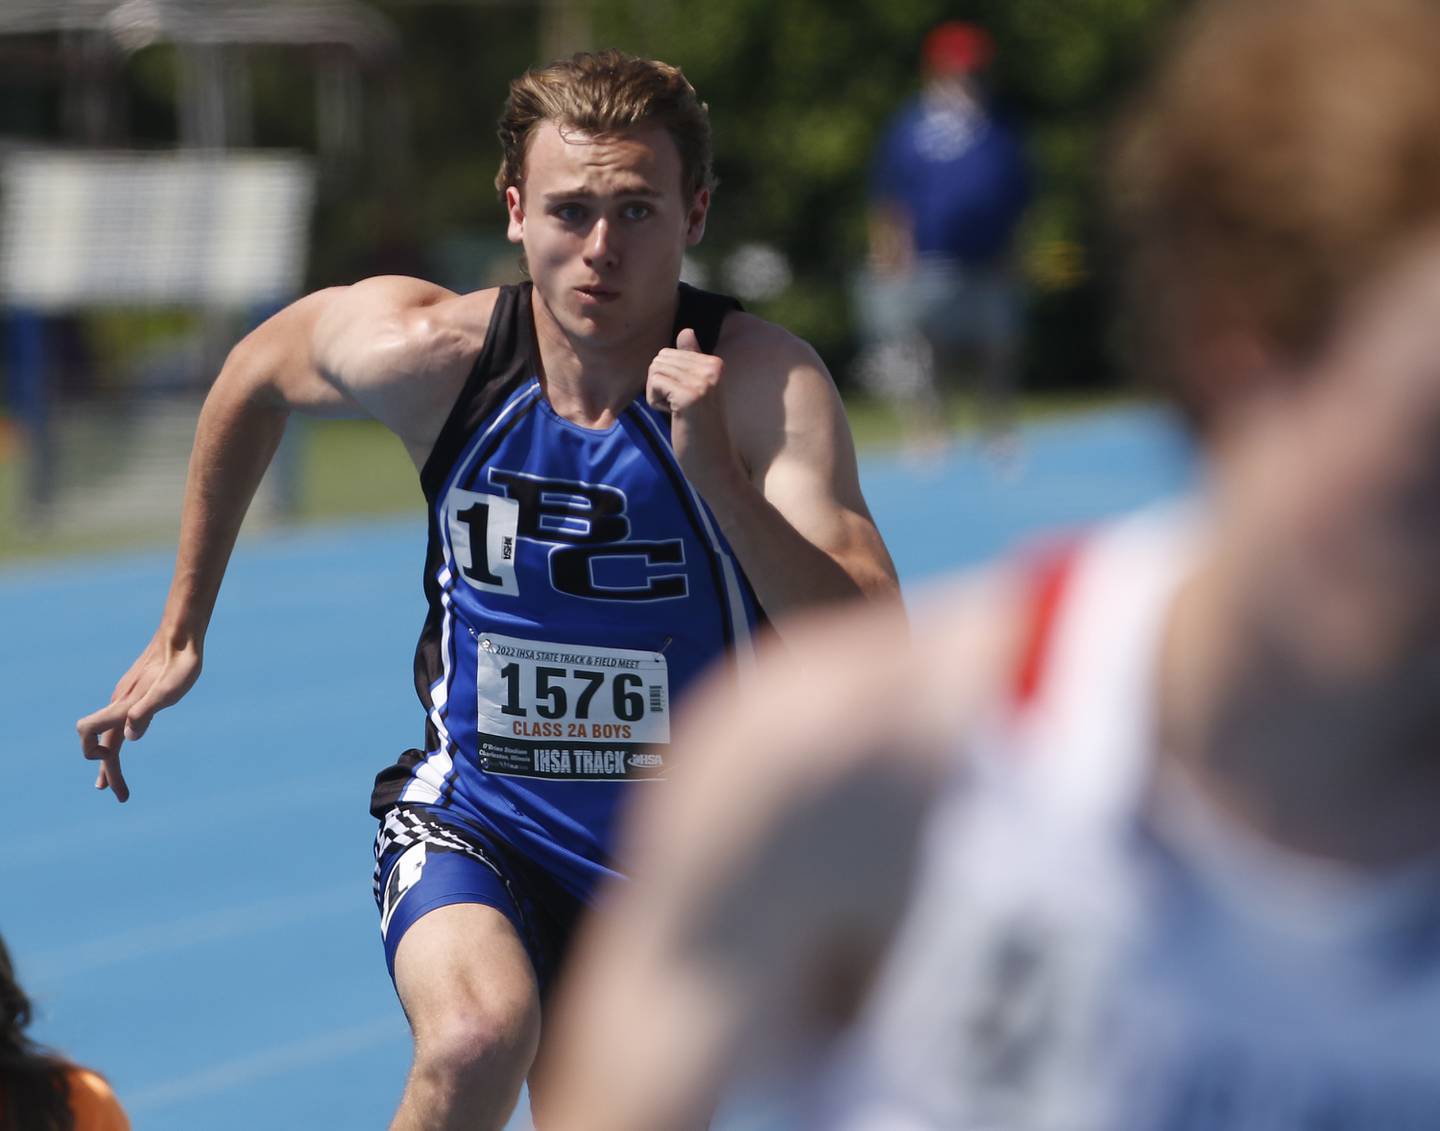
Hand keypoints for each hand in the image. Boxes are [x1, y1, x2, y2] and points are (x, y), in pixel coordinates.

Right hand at [76, 633, 202, 801]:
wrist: (182, 636)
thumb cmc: (180, 664)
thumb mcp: (169, 691)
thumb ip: (147, 712)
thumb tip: (128, 738)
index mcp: (123, 706)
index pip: (91, 735)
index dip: (99, 760)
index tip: (114, 778)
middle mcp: (120, 703)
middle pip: (101, 743)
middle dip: (109, 771)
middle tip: (122, 796)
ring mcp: (127, 698)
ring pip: (110, 732)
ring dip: (109, 758)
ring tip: (114, 780)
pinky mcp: (137, 692)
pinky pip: (120, 721)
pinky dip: (117, 739)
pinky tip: (125, 740)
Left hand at [645, 328, 744, 499]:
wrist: (716, 465)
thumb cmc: (701, 431)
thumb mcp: (698, 391)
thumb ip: (692, 360)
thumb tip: (686, 330)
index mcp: (715, 362)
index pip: (669, 352)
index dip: (668, 380)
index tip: (686, 402)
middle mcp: (713, 367)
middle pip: (660, 359)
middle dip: (660, 385)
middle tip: (680, 409)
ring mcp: (703, 381)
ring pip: (655, 369)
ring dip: (657, 394)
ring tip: (679, 413)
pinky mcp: (690, 396)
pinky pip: (654, 383)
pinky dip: (656, 401)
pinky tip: (674, 417)